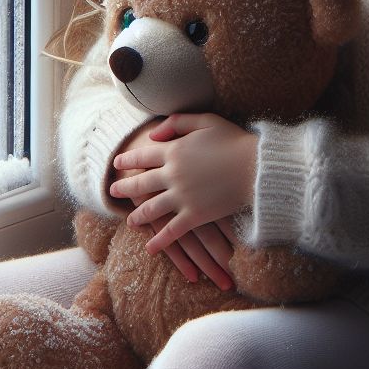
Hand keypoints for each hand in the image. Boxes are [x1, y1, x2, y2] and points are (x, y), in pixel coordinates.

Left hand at [110, 113, 257, 256]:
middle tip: (113, 191)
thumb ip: (176, 122)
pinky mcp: (194, 215)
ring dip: (137, 215)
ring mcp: (182, 196)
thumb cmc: (234, 141)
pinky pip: (172, 231)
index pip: (143, 156)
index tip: (117, 164)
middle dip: (125, 187)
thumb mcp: (205, 120)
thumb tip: (153, 134)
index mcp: (174, 150)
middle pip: (141, 182)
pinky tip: (150, 247)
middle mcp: (172, 174)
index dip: (128, 160)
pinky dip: (159, 241)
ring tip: (130, 220)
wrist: (256, 167)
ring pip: (151, 208)